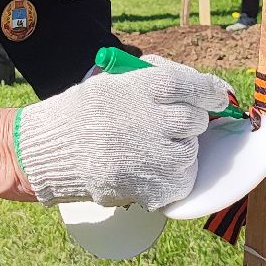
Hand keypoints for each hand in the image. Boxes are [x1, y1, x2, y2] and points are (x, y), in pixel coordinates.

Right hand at [12, 61, 231, 208]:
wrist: (49, 153)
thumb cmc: (84, 113)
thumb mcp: (114, 80)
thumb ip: (155, 78)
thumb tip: (206, 89)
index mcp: (143, 86)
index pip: (194, 85)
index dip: (210, 92)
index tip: (216, 97)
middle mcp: (152, 118)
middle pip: (196, 120)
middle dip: (185, 123)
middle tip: (164, 126)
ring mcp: (154, 155)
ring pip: (190, 151)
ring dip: (176, 150)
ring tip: (146, 149)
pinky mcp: (154, 187)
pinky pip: (181, 180)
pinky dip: (170, 177)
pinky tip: (145, 169)